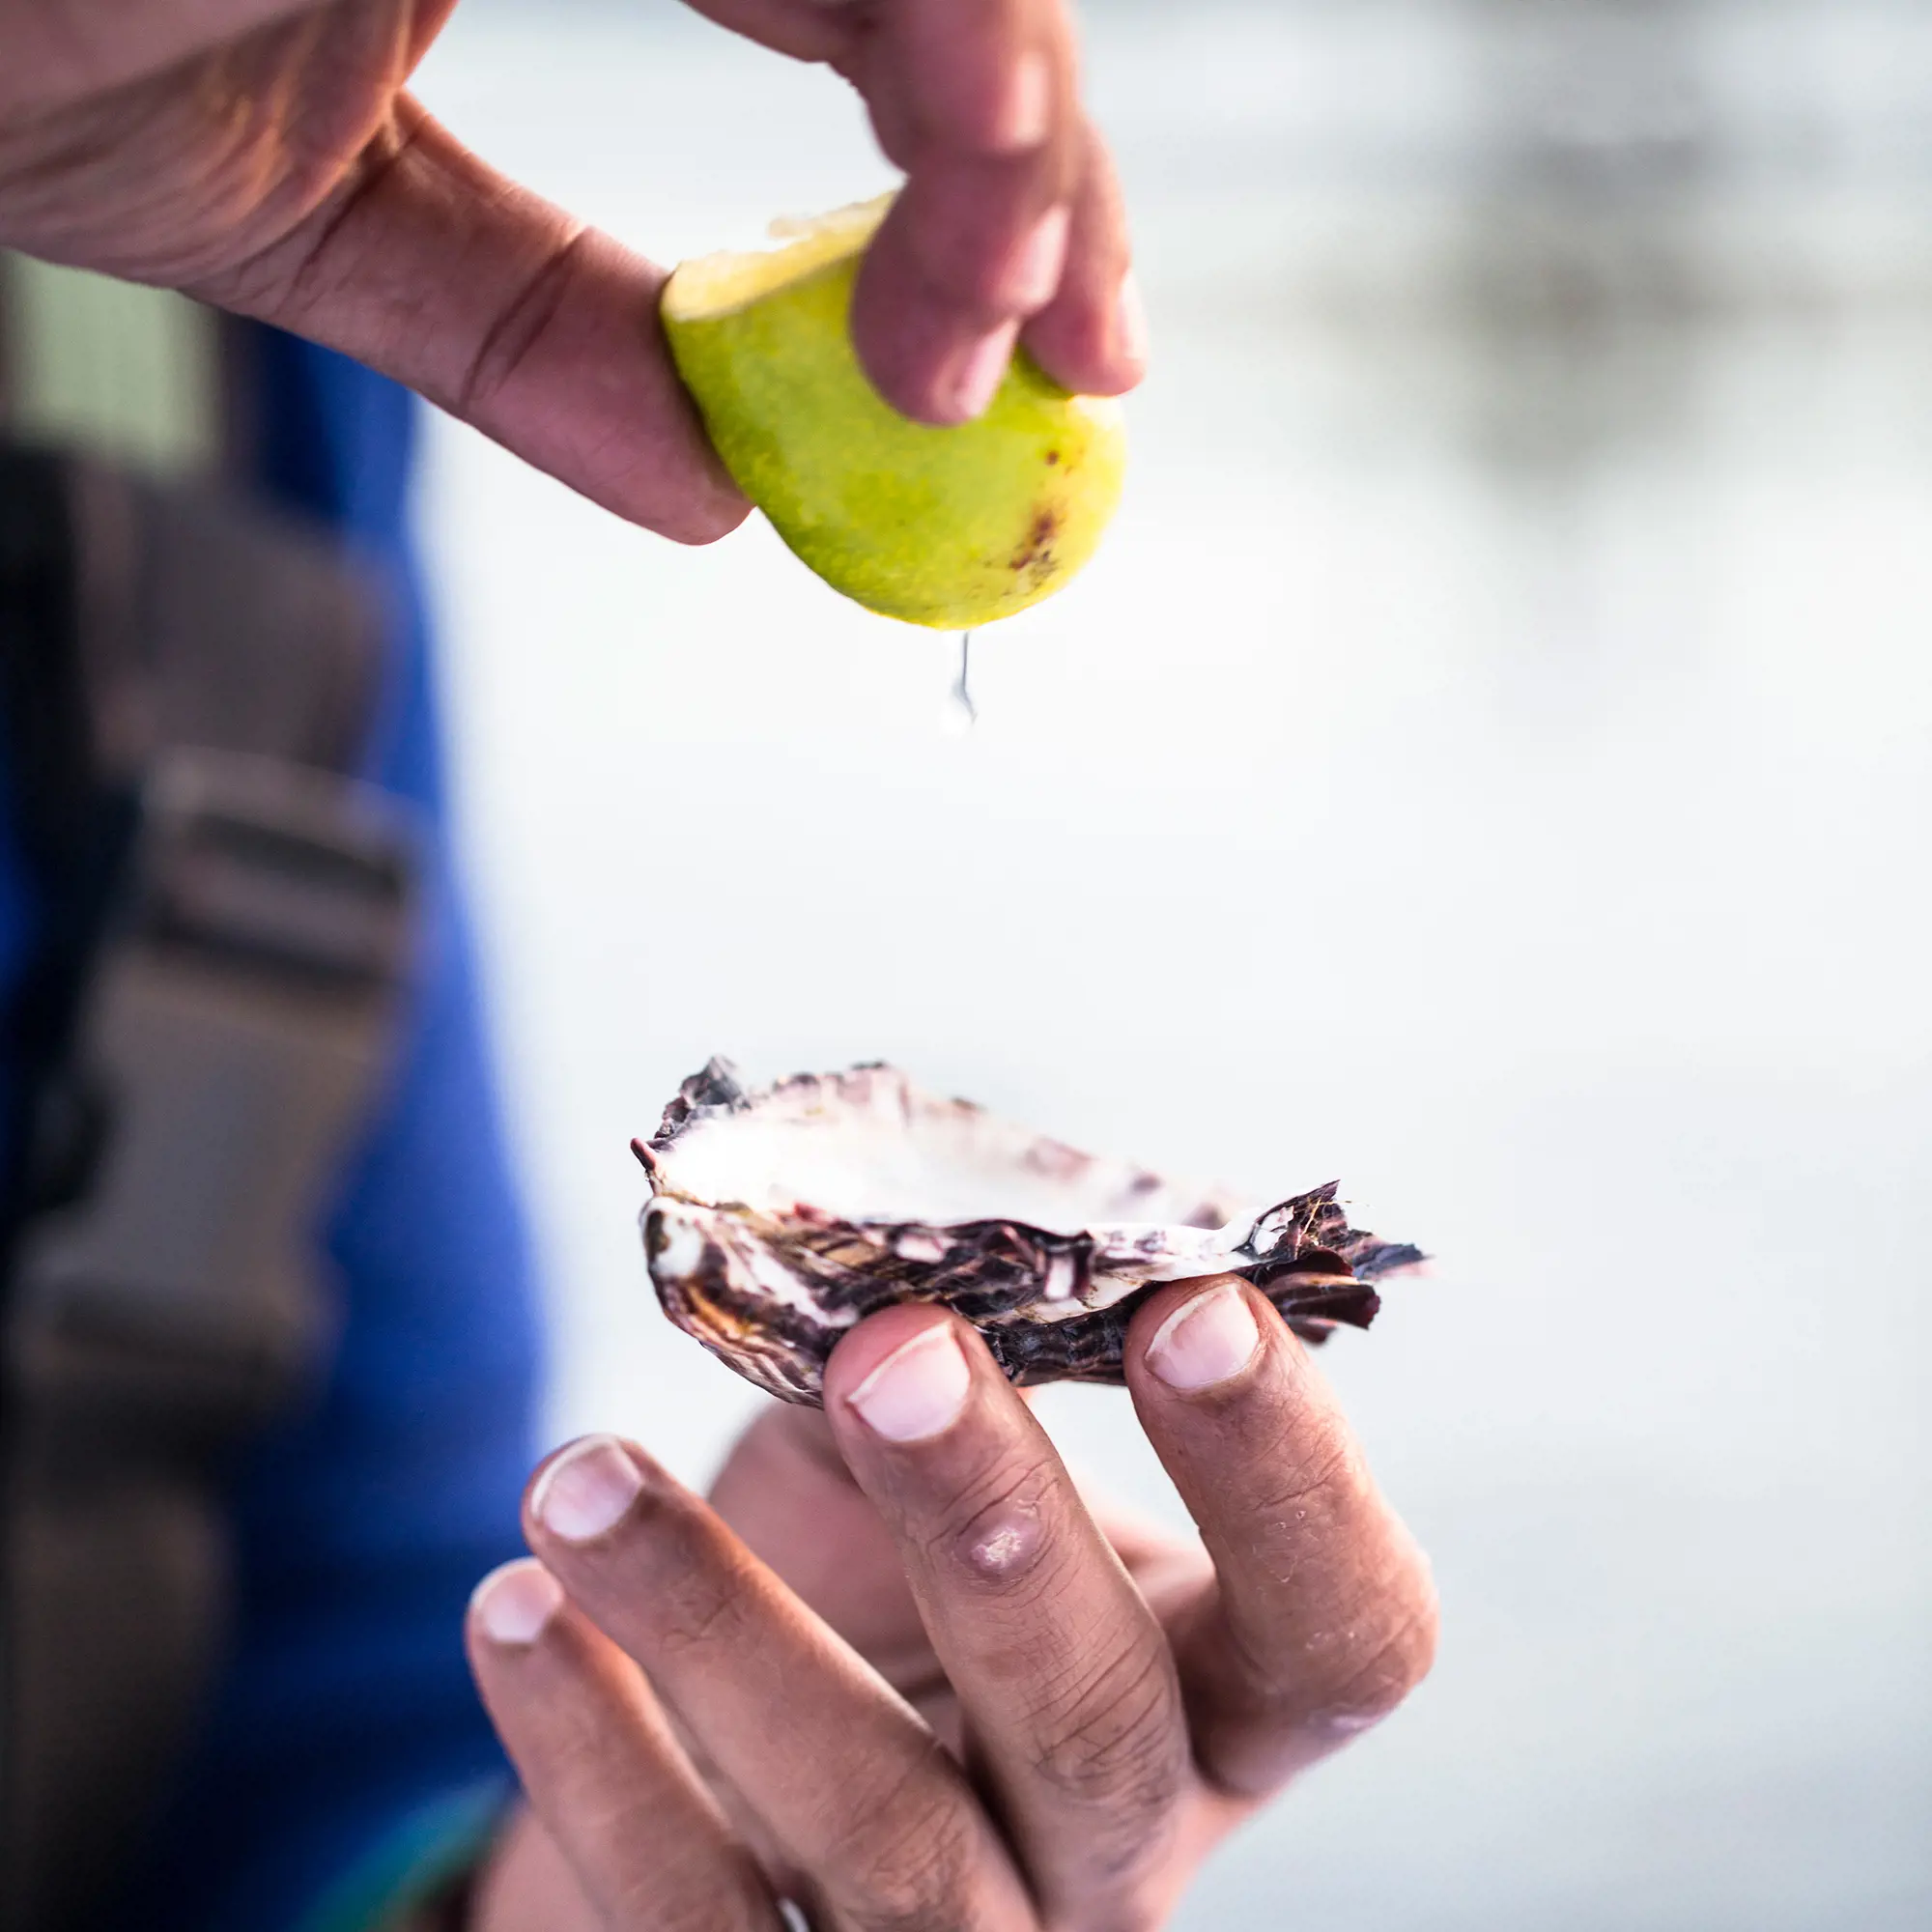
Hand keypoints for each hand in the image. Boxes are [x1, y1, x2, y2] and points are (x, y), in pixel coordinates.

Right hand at [0, 1, 1143, 538]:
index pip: (860, 14)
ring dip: (1001, 103)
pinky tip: (981, 128)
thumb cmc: (11, 28)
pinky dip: (916, 11)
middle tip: (1081, 354)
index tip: (1045, 352)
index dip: (976, 185)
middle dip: (1039, 170)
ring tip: (1024, 301)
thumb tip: (714, 488)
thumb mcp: (312, 217)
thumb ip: (523, 328)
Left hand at [463, 1278, 1437, 1928]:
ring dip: (724, 1629)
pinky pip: (695, 1924)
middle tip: (883, 1349)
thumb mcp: (942, 1479)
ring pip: (882, 1840)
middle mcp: (1118, 1852)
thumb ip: (936, 1362)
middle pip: (1101, 1726)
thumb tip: (866, 1219)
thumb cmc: (886, 1586)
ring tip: (580, 1476)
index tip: (1192, 1306)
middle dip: (995, 1522)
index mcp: (1218, 1706)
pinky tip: (515, 1608)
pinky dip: (598, 1759)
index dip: (1290, 1479)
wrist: (753, 1801)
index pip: (1345, 1631)